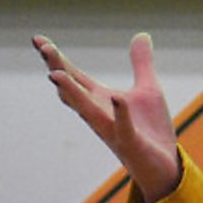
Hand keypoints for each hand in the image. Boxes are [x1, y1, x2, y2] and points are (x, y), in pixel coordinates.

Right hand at [34, 32, 183, 202]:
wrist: (165, 167)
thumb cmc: (151, 130)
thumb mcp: (148, 89)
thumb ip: (141, 63)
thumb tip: (141, 34)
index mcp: (100, 100)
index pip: (73, 76)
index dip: (56, 58)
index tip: (37, 39)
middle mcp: (99, 114)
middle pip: (72, 91)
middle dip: (58, 70)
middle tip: (45, 49)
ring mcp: (112, 130)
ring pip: (86, 111)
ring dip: (71, 93)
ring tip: (56, 74)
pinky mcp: (130, 143)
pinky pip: (122, 128)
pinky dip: (119, 113)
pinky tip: (117, 97)